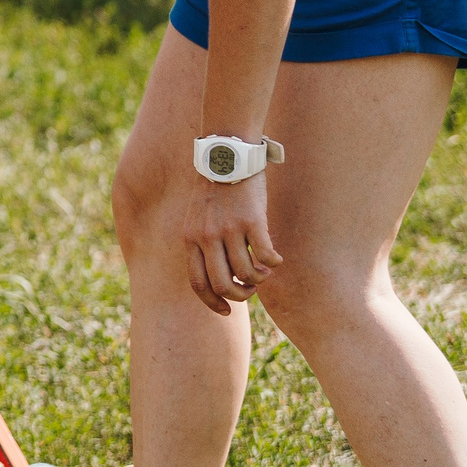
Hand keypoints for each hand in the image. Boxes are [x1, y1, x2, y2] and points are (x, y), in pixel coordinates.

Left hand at [173, 171, 281, 314]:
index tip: (225, 311)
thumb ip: (202, 241)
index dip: (211, 302)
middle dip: (239, 296)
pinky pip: (265, 256)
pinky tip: (277, 260)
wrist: (225, 154)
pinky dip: (273, 264)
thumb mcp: (196, 216)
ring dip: (259, 280)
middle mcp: (206, 236)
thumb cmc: (214, 187)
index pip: (196, 282)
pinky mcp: (251, 221)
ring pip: (246, 274)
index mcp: (189, 237)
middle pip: (222, 284)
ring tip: (264, 272)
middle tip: (250, 290)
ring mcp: (228, 229)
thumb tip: (219, 272)